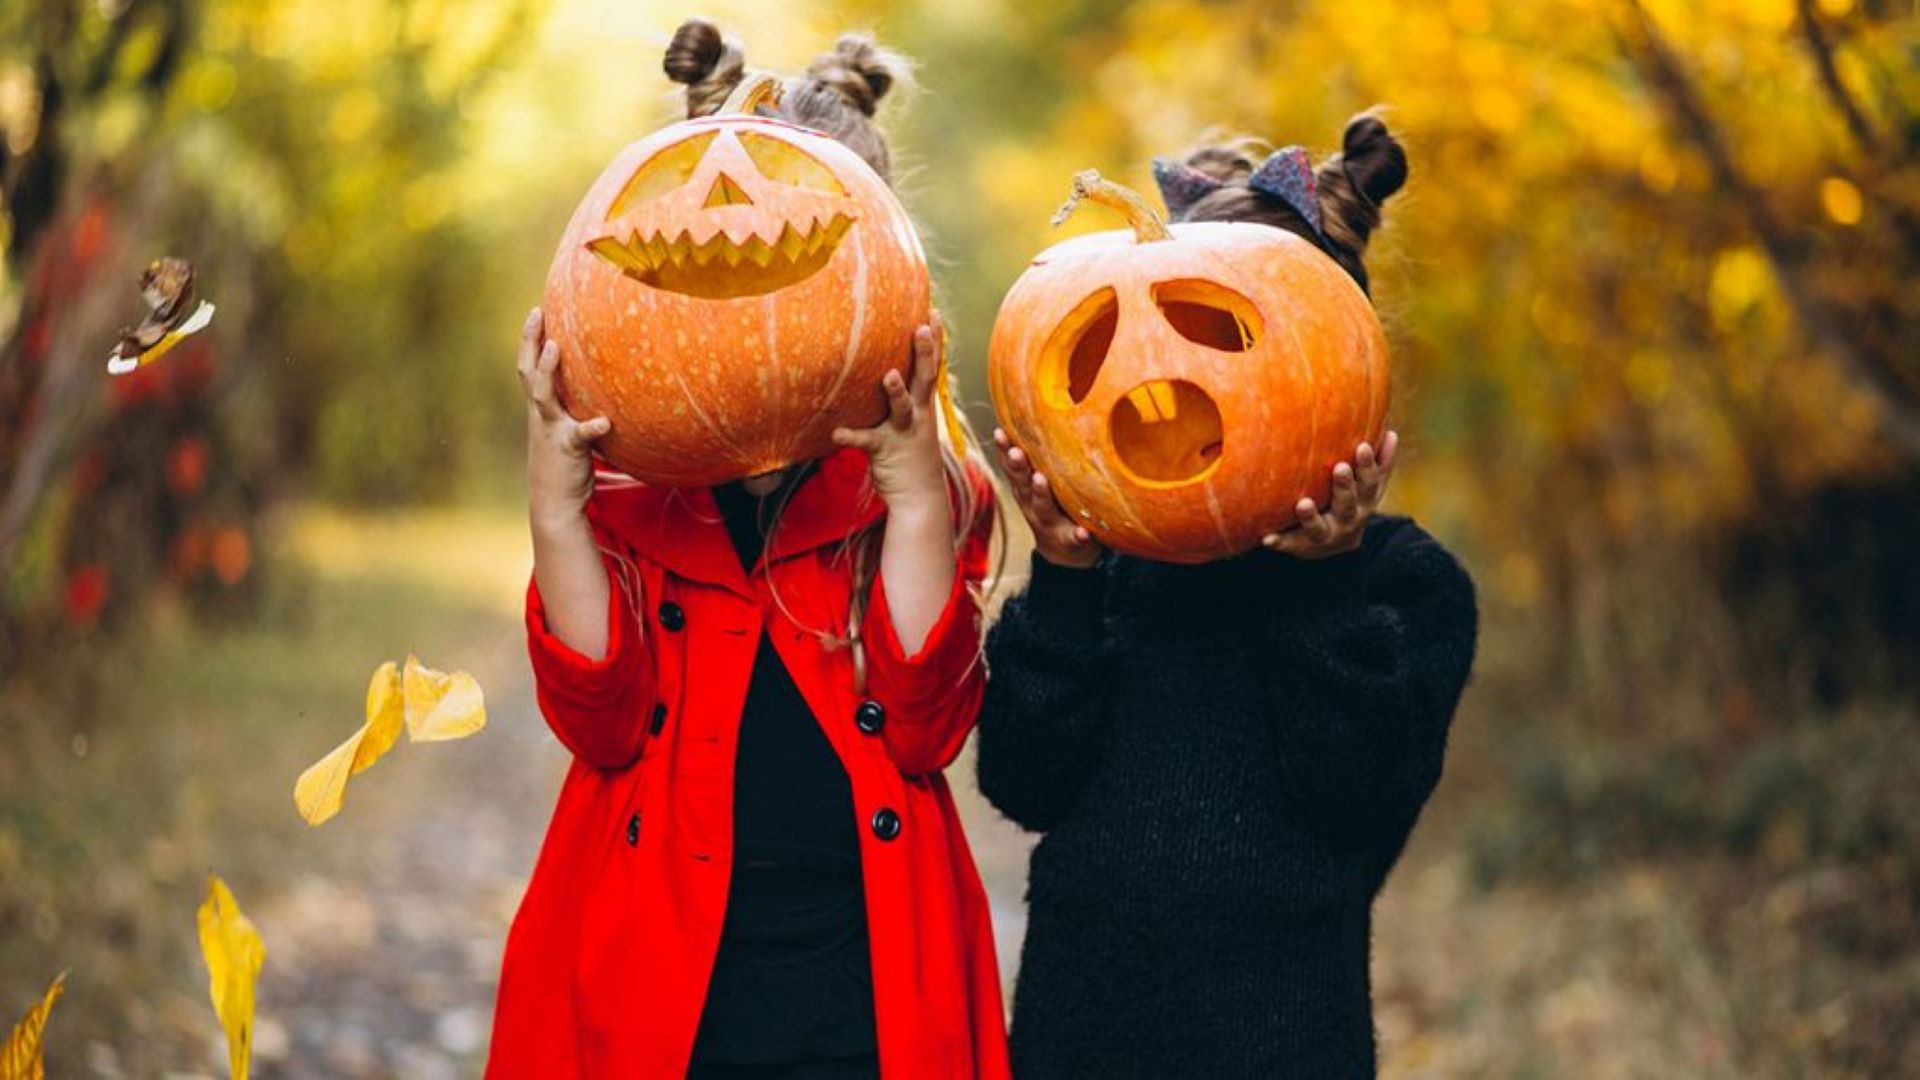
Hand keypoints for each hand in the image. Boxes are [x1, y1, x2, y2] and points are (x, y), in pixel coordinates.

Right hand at [519, 307, 610, 528]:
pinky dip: (592, 427)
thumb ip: (576, 411)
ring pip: (543, 395)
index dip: (530, 340)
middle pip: (527, 372)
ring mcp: (552, 430)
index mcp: (540, 410)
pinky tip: (605, 421)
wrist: (555, 504)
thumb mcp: (566, 433)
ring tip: (556, 346)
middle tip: (536, 312)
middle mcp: (541, 415)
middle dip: (530, 341)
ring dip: (546, 370)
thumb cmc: (564, 467)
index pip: (529, 368)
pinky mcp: (568, 449)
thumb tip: (602, 392)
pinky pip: (581, 435)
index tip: (536, 311)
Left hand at [831, 312, 947, 513]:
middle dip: (924, 352)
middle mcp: (918, 415)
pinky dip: (852, 435)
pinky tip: (836, 431)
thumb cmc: (911, 458)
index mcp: (925, 406)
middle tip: (922, 326)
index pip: (933, 367)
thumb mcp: (913, 425)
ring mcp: (903, 432)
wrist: (920, 500)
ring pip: (902, 408)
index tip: (934, 313)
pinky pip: (867, 441)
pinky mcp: (885, 451)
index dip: (936, 341)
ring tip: (889, 375)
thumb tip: (886, 371)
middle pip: (924, 378)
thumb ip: (902, 400)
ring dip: (896, 391)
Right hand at [994, 427, 1103, 569]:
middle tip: (1016, 452)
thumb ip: (1038, 457)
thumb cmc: (1052, 505)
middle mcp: (1032, 504)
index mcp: (1025, 487)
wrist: (1062, 552)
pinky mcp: (1069, 541)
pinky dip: (1077, 535)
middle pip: (1022, 484)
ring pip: (1042, 507)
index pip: (1012, 465)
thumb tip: (1034, 411)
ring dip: (1040, 494)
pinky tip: (1083, 532)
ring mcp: (1049, 523)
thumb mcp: (1039, 482)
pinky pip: (1073, 538)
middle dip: (1018, 467)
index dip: (1004, 449)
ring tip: (1041, 480)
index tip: (999, 432)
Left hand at [1263, 431, 1397, 559]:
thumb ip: (1381, 464)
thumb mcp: (1370, 489)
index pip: (1370, 483)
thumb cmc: (1353, 504)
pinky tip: (1267, 538)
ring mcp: (1324, 535)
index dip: (1367, 467)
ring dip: (1310, 516)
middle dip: (1344, 486)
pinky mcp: (1301, 546)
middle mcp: (1347, 520)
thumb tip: (1392, 433)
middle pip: (1347, 504)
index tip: (1363, 446)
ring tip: (1302, 504)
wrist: (1338, 548)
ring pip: (1318, 527)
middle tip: (1339, 467)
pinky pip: (1290, 544)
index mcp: (1364, 502)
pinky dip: (1279, 541)